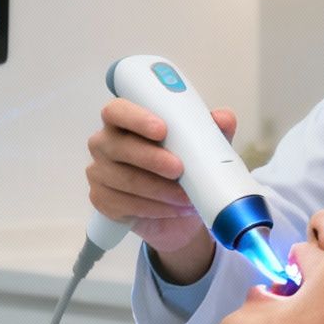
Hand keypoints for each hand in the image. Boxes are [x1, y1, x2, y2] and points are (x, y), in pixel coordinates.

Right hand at [85, 99, 237, 276]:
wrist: (179, 212)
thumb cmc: (184, 171)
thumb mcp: (203, 151)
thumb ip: (212, 132)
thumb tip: (223, 118)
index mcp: (125, 122)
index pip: (117, 111)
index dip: (135, 118)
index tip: (162, 129)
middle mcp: (105, 143)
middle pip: (118, 146)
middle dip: (151, 158)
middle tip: (179, 169)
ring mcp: (100, 172)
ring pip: (124, 179)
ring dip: (159, 189)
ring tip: (186, 197)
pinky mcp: (102, 200)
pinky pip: (124, 204)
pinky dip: (154, 208)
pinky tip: (173, 209)